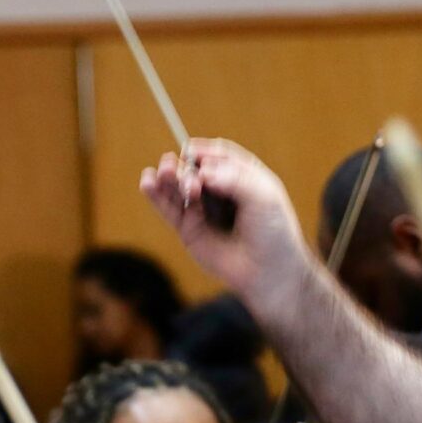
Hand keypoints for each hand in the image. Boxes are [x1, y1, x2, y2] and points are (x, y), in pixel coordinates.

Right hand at [138, 138, 313, 299]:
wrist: (270, 271)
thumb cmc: (274, 232)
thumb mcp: (263, 197)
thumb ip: (234, 179)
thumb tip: (203, 170)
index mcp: (241, 175)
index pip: (219, 155)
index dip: (205, 151)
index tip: (194, 151)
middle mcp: (219, 189)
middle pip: (195, 168)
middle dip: (186, 167)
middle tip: (190, 179)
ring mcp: (202, 209)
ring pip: (179, 186)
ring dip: (168, 176)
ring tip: (164, 172)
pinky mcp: (188, 229)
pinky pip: (168, 209)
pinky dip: (156, 195)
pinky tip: (147, 182)